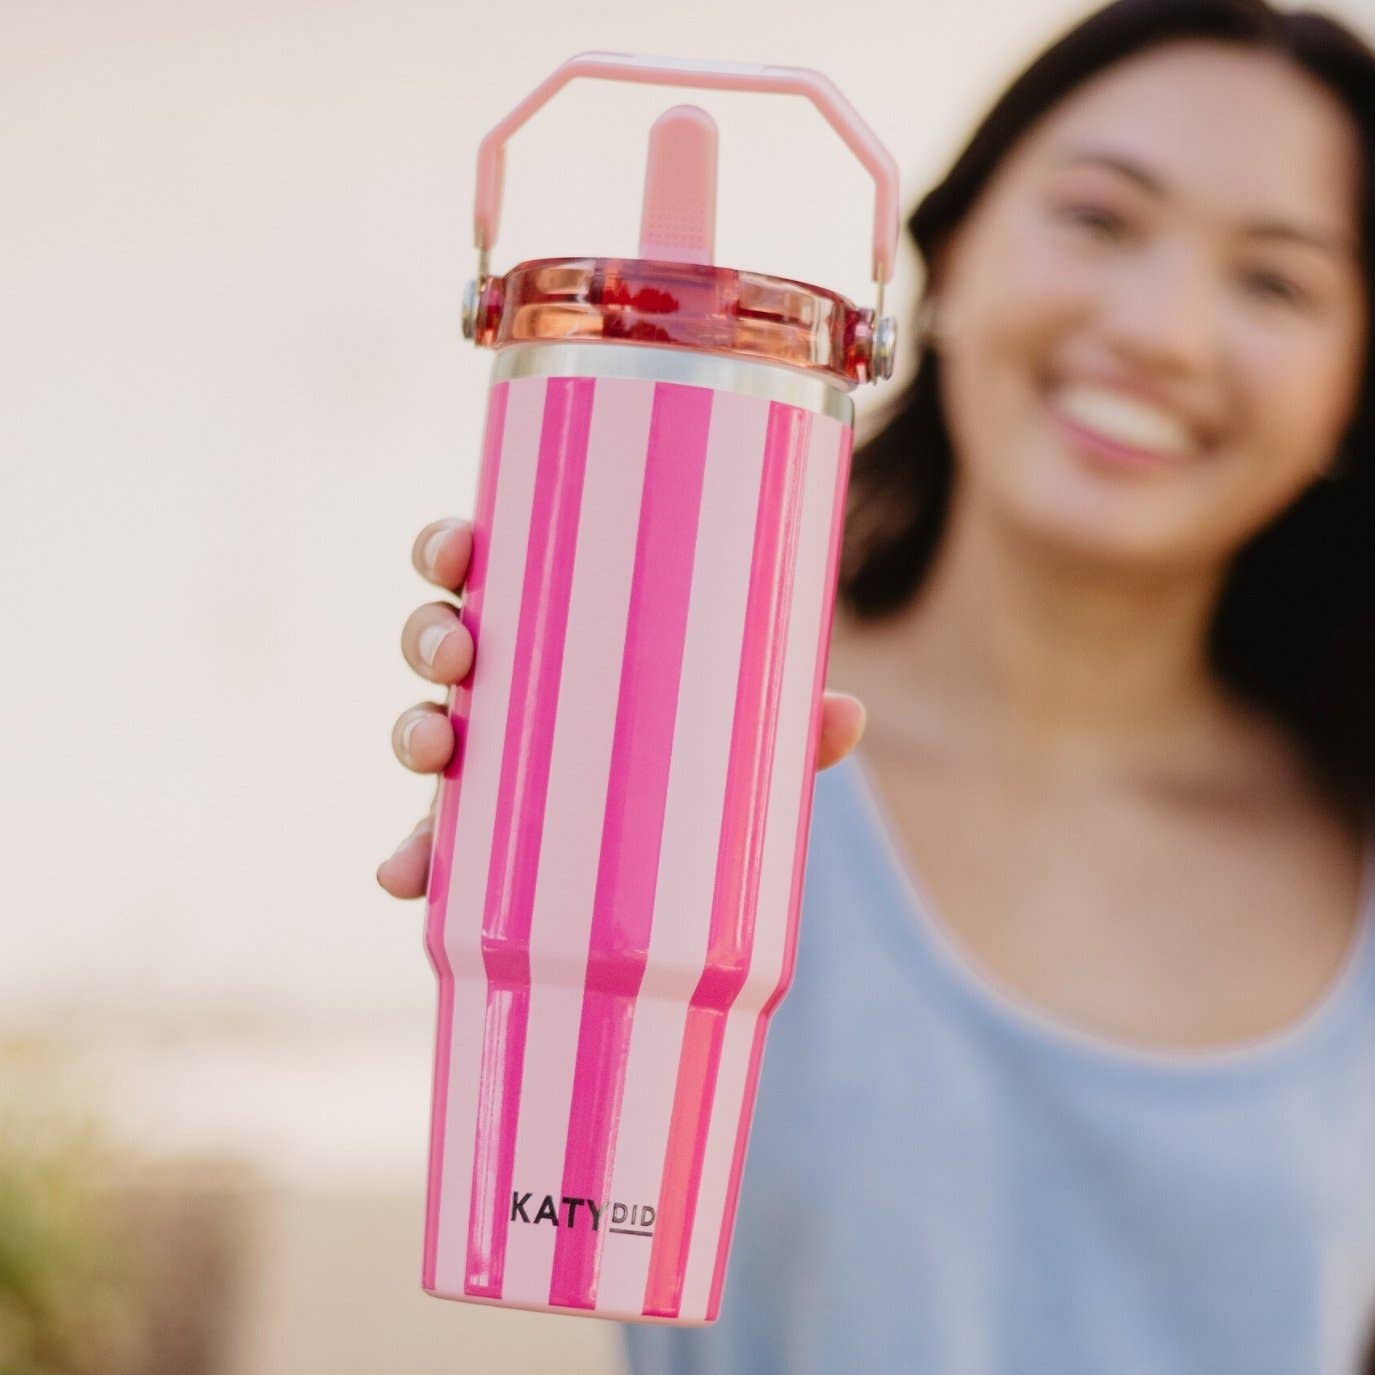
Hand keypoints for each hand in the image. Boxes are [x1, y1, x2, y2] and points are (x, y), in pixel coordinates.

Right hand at [376, 518, 867, 899]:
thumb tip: (847, 715)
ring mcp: (491, 759)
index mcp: (552, 630)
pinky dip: (409, 855)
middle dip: (429, 635)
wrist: (683, 850)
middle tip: (459, 651)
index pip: (484, 572)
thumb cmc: (700, 752)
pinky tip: (401, 876)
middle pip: (441, 641)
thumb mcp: (742, 729)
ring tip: (435, 750)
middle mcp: (508, 686)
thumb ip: (786, 724)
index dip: (448, 551)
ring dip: (412, 731)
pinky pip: (432, 838)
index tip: (454, 551)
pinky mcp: (484, 834)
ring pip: (427, 728)